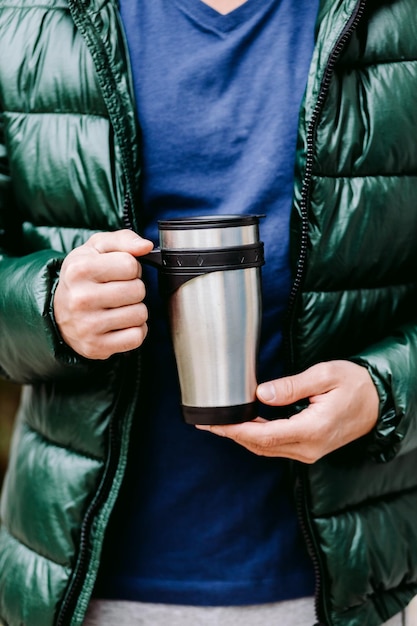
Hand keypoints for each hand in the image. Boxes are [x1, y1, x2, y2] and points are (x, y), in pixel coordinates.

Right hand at [53, 230, 152, 359]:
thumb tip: (146, 246)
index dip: (131, 267)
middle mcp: (80, 298)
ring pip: (140, 314)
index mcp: (79, 269)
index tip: (119, 272)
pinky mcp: (96, 347)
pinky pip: (137, 337)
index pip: (130, 265)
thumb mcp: (96, 248)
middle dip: (134, 289)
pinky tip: (120, 324)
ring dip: (135, 310)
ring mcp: (87, 326)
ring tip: (118, 307)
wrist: (59, 312)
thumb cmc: (83, 277)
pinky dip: (135, 330)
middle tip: (118, 291)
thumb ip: (124, 240)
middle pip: (138, 290)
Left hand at [196, 360, 378, 462]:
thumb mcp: (324, 376)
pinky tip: (245, 427)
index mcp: (312, 429)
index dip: (236, 430)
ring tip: (220, 425)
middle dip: (232, 435)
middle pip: (261, 446)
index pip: (264, 435)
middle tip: (208, 424)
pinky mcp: (310, 449)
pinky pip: (277, 447)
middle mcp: (309, 447)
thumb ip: (292, 386)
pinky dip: (257, 438)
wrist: (378, 402)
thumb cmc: (355, 385)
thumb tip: (262, 394)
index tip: (216, 424)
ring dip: (242, 438)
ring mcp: (310, 451)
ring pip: (267, 449)